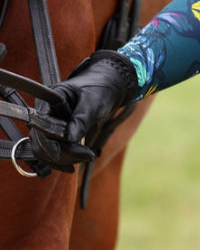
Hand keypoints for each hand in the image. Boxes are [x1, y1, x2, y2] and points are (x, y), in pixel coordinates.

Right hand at [29, 50, 137, 169]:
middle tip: (87, 155)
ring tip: (88, 156)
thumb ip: (82, 118)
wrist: (108, 89)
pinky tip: (79, 160)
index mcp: (50, 99)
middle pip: (41, 142)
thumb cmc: (101, 89)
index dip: (48, 143)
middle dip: (61, 153)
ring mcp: (50, 125)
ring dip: (64, 158)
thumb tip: (70, 139)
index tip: (61, 154)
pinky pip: (54, 151)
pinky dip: (64, 158)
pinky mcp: (57, 135)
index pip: (40, 126)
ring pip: (46, 151)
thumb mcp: (94, 101)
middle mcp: (46, 113)